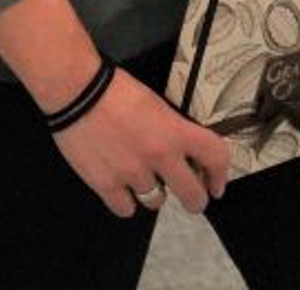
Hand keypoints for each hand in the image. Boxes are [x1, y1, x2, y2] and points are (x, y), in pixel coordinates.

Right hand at [49, 69, 230, 217]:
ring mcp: (133, 174)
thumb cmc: (117, 90)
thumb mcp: (157, 105)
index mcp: (176, 132)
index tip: (217, 184)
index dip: (221, 174)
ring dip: (154, 193)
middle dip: (196, 200)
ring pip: (156, 202)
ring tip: (145, 180)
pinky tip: (122, 188)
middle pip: (192, 195)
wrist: (78, 91)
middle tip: (193, 199)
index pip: (216, 156)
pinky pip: (126, 209)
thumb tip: (183, 151)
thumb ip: (173, 130)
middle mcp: (160, 157)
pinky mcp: (106, 185)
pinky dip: (126, 201)